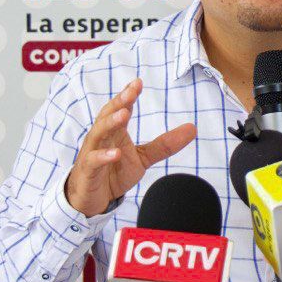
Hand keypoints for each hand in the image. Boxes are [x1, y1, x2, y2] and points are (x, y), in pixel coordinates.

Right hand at [64, 78, 196, 216]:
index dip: (128, 95)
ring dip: (110, 123)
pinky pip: (93, 161)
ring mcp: (92, 152)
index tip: (138, 82)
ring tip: (123, 114)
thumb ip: (164, 145)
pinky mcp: (87, 171)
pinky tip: (116, 153)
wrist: (92, 199)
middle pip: (108, 115)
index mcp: (115, 131)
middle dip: (119, 101)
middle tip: (131, 90)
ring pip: (98, 133)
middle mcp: (102, 137)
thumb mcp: (143, 158)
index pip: (121, 108)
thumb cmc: (114, 172)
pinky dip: (103, 156)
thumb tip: (193, 128)